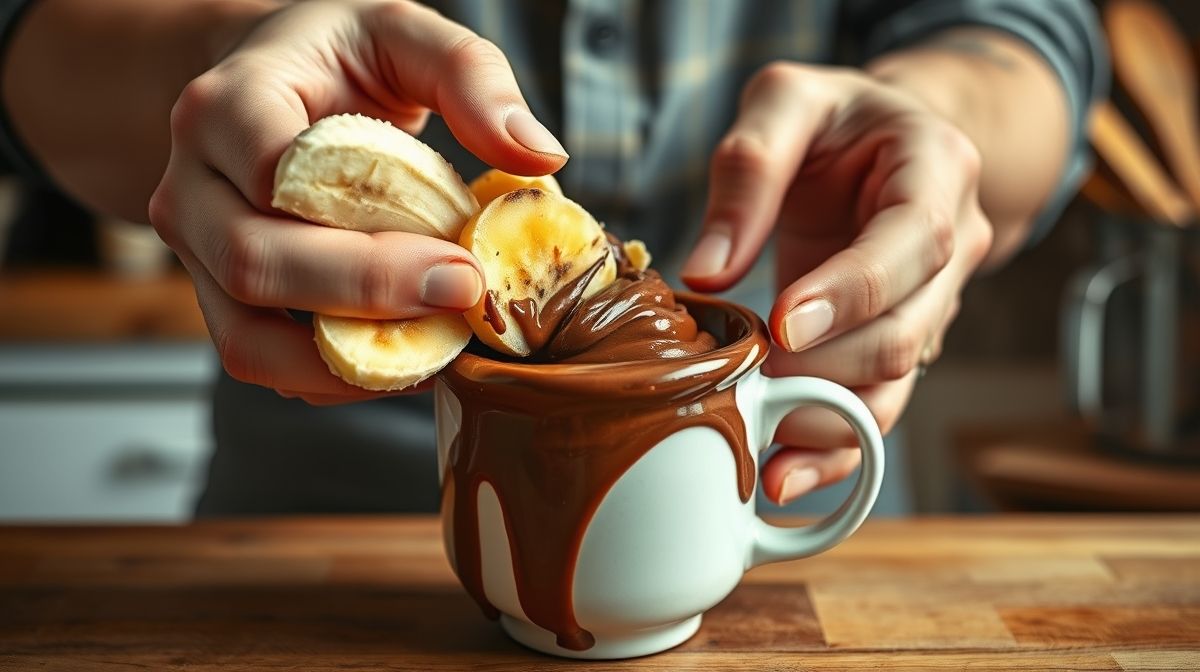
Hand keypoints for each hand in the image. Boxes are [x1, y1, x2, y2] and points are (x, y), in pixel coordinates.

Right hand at [149, 0, 566, 403]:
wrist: (269, 80)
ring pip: (246, 339)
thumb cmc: (337, 58)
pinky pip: (263, 362)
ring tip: (437, 346)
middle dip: (367, 299)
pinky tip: (404, 354)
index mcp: (229, 103)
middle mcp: (192, 182)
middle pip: (255, 265)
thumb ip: (471, 76)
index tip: (460, 261)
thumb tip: (539, 155)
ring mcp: (196, 249)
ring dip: (347, 362)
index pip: (274, 176)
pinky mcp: (219, 297)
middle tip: (459, 300)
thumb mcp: (404, 33)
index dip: (367, 233)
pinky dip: (334, 377)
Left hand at [682, 63, 992, 503]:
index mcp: (937, 170)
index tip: (782, 328)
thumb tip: (709, 271)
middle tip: (747, 386)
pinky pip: (877, 401)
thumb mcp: (785, 101)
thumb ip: (748, 170)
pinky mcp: (898, 339)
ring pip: (896, 383)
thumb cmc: (832, 117)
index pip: (910, 242)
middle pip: (906, 329)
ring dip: (830, 426)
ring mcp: (932, 302)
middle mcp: (952, 244)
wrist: (878, 138)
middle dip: (826, 370)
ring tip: (765, 460)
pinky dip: (834, 444)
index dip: (851, 293)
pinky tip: (786, 474)